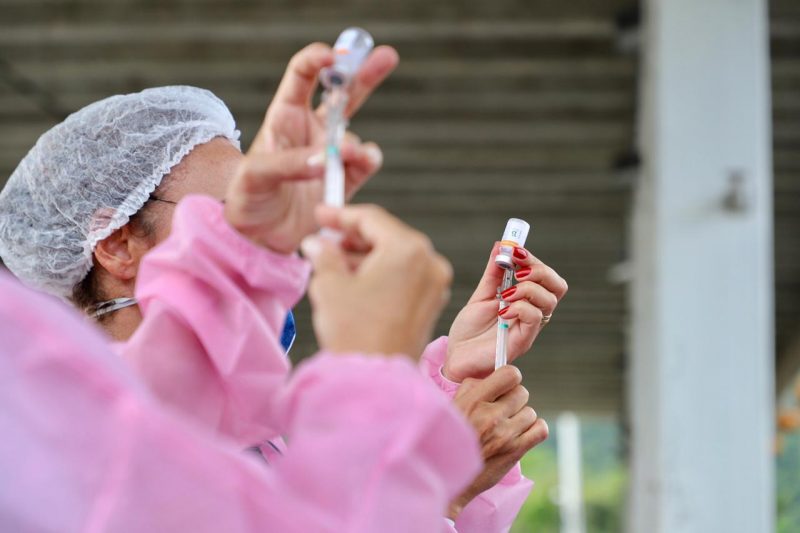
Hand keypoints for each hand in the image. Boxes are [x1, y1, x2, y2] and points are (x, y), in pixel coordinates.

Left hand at [225, 43, 398, 253]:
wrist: (258, 238)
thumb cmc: (246, 199)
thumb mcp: (255, 177)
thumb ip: (288, 164)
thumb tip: (325, 159)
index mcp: (284, 117)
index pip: (302, 77)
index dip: (318, 61)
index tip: (333, 57)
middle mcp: (311, 131)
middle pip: (342, 94)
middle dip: (364, 74)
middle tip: (387, 56)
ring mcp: (330, 155)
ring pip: (355, 135)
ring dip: (355, 142)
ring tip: (349, 154)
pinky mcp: (343, 181)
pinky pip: (363, 165)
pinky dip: (368, 160)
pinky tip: (365, 160)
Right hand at [301, 204, 451, 358]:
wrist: (374, 378)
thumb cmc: (354, 331)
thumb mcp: (330, 285)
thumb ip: (324, 254)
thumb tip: (318, 243)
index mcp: (408, 249)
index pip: (372, 219)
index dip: (341, 215)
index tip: (321, 214)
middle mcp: (430, 262)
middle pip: (388, 235)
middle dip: (354, 237)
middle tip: (324, 239)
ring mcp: (435, 284)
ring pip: (397, 256)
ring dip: (366, 255)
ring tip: (333, 262)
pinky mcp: (432, 303)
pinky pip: (406, 275)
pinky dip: (382, 272)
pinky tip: (355, 280)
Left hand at [444, 244, 567, 381]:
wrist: (456, 358)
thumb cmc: (469, 330)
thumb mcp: (480, 295)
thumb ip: (492, 273)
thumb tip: (501, 245)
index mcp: (525, 300)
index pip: (546, 276)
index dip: (534, 260)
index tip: (515, 250)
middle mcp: (532, 313)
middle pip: (557, 286)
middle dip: (540, 270)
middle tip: (517, 270)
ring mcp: (529, 327)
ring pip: (549, 301)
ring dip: (528, 288)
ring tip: (505, 293)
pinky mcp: (523, 341)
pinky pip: (535, 318)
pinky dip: (521, 307)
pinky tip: (502, 309)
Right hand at [448, 366, 548, 519]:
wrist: (447, 475)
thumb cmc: (449, 438)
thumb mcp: (452, 407)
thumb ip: (471, 388)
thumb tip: (493, 376)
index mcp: (474, 400)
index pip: (510, 374)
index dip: (509, 378)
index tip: (504, 386)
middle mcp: (491, 415)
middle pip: (522, 393)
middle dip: (514, 400)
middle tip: (502, 410)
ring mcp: (505, 434)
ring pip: (531, 412)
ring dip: (521, 418)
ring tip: (507, 427)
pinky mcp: (515, 451)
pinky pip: (540, 430)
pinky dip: (534, 430)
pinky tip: (522, 433)